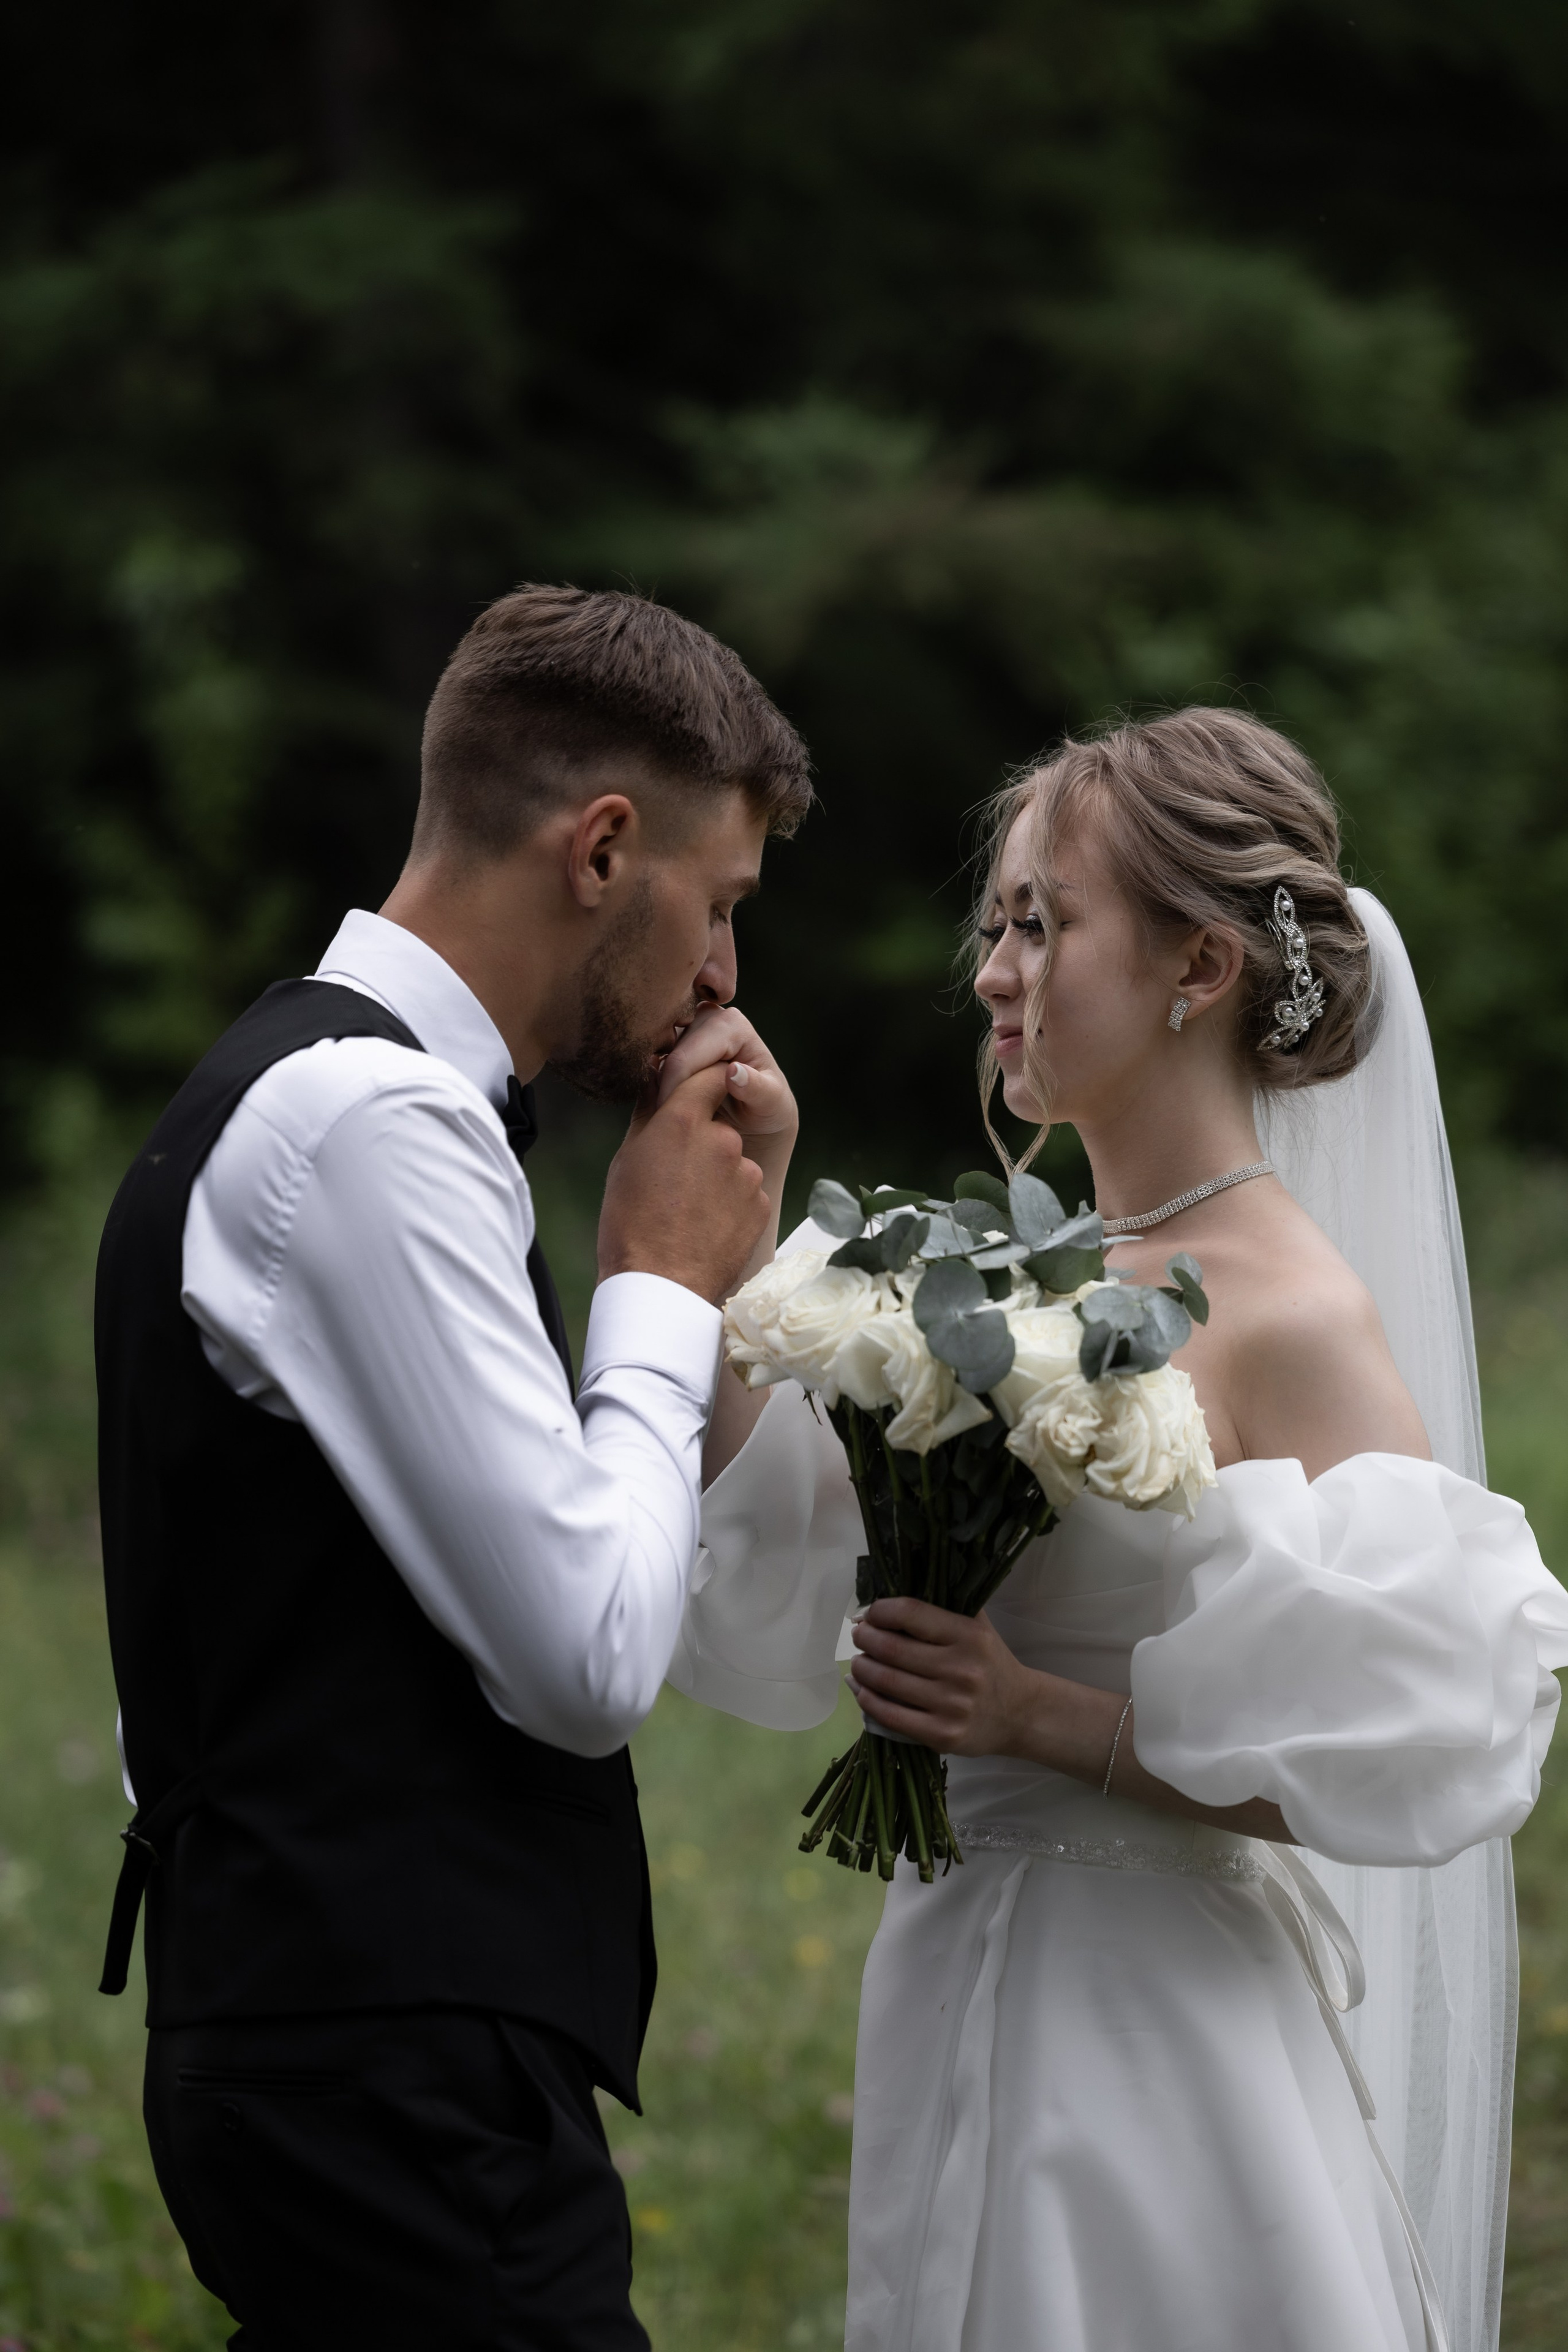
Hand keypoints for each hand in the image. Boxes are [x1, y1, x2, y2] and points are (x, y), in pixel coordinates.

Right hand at [598, 1061, 768, 1303]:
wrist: (660, 1285)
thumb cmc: (630, 1222)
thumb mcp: (627, 1159)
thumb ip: (649, 1113)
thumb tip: (657, 1077)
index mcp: (684, 1120)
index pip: (708, 1075)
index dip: (702, 1084)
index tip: (693, 1098)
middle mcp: (723, 1139)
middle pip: (720, 1124)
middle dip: (703, 1141)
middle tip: (676, 1175)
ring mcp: (747, 1173)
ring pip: (733, 1161)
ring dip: (717, 1174)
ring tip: (688, 1208)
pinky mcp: (762, 1204)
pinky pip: (746, 1193)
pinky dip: (730, 1203)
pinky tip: (706, 1225)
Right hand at [654, 1003, 797, 1151]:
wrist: (758, 1114)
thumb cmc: (769, 1108)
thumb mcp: (772, 1104)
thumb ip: (758, 1089)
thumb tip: (733, 1072)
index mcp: (732, 1024)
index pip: (685, 1058)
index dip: (673, 1091)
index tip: (672, 1123)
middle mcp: (708, 1016)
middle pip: (667, 1055)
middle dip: (664, 1090)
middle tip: (669, 1123)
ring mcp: (690, 1027)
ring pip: (657, 1059)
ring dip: (658, 1089)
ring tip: (671, 1117)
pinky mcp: (676, 1041)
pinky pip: (652, 1063)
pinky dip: (655, 1086)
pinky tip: (667, 1108)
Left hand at [849, 1598, 1040, 1756]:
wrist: (1020, 1714)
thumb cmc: (991, 1664)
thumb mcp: (979, 1628)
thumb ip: (946, 1607)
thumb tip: (893, 1591)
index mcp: (970, 1635)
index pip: (910, 1613)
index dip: (880, 1611)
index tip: (870, 1614)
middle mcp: (962, 1669)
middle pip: (891, 1649)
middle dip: (865, 1639)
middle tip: (858, 1636)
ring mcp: (952, 1705)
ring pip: (886, 1682)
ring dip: (861, 1669)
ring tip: (859, 1662)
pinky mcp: (943, 1735)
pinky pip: (891, 1716)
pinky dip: (867, 1700)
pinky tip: (862, 1690)